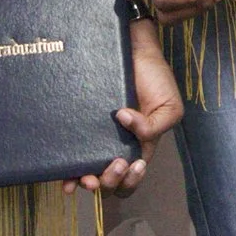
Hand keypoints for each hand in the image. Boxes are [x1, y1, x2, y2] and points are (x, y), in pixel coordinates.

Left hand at [71, 20, 183, 197]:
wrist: (134, 51)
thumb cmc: (155, 79)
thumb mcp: (169, 107)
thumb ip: (154, 127)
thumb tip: (126, 122)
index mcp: (139, 147)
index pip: (132, 178)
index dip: (131, 181)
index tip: (133, 163)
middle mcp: (116, 147)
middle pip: (110, 182)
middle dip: (111, 182)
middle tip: (113, 165)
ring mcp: (96, 139)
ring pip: (89, 174)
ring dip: (89, 183)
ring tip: (86, 179)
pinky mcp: (80, 127)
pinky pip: (72, 155)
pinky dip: (69, 172)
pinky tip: (67, 178)